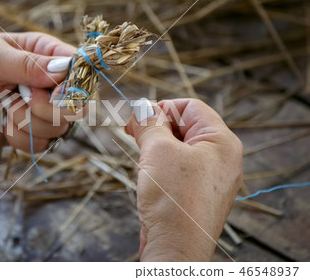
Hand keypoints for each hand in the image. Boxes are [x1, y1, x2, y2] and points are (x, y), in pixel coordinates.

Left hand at [0, 32, 76, 151]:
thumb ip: (27, 64)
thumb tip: (63, 70)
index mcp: (44, 54)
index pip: (78, 69)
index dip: (73, 85)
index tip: (52, 93)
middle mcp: (49, 83)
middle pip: (75, 105)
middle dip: (47, 109)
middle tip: (21, 99)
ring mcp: (40, 110)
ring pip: (58, 129)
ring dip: (27, 123)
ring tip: (4, 108)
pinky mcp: (29, 132)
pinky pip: (41, 145)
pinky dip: (20, 139)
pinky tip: (2, 125)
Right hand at [126, 98, 242, 260]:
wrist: (176, 249)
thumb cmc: (174, 199)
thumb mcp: (158, 150)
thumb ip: (149, 123)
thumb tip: (141, 107)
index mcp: (222, 142)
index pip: (191, 107)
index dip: (163, 107)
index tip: (139, 116)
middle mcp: (222, 159)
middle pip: (185, 127)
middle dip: (156, 128)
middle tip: (132, 132)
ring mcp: (211, 178)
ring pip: (179, 149)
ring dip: (156, 148)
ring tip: (142, 160)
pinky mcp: (198, 194)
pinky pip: (179, 169)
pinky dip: (161, 166)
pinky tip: (148, 177)